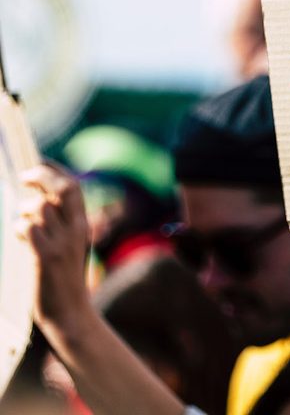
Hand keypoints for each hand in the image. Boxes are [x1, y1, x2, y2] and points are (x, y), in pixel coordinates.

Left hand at [16, 164, 91, 335]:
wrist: (70, 313)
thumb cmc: (65, 280)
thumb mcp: (71, 247)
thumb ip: (60, 225)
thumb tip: (39, 203)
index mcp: (82, 224)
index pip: (73, 186)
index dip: (55, 170)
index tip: (40, 163)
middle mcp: (76, 229)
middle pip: (62, 188)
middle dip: (42, 175)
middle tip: (24, 176)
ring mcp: (62, 243)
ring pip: (41, 207)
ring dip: (24, 208)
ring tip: (20, 219)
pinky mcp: (46, 257)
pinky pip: (28, 229)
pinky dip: (19, 227)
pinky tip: (18, 236)